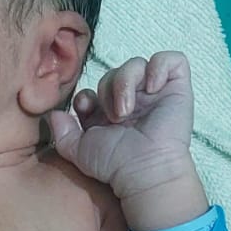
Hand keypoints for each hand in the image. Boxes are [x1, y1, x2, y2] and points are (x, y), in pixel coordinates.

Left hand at [46, 52, 193, 199]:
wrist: (143, 170)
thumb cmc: (114, 165)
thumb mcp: (80, 151)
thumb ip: (63, 134)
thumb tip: (54, 115)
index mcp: (111, 114)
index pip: (96, 89)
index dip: (88, 94)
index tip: (86, 108)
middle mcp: (134, 101)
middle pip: (114, 73)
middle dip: (108, 89)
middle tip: (114, 116)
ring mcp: (156, 94)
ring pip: (137, 64)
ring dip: (126, 81)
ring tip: (128, 109)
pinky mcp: (177, 89)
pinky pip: (172, 60)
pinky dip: (160, 66)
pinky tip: (152, 87)